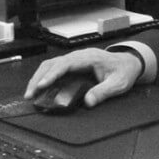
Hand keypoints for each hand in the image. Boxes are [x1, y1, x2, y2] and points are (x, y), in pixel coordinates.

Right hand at [23, 47, 142, 107]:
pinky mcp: (73, 65)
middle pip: (52, 63)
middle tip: (29, 94)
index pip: (65, 64)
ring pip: (51, 65)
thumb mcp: (118, 84)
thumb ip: (103, 92)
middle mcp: (79, 56)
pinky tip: (39, 89)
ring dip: (38, 78)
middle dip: (38, 78)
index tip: (41, 85)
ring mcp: (75, 60)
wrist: (129, 63)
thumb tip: (88, 102)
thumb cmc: (123, 71)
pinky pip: (55, 69)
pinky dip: (45, 78)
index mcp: (89, 57)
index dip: (52, 74)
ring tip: (30, 93)